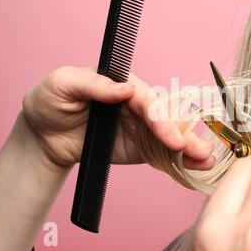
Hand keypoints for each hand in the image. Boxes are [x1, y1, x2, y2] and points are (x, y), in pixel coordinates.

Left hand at [22, 66, 214, 170]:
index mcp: (120, 84)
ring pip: (168, 135)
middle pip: (164, 117)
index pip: (146, 99)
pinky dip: (178, 160)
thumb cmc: (50, 100)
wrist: (43, 136)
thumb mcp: (62, 84)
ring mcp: (139, 127)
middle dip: (183, 134)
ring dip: (188, 147)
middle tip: (200, 150)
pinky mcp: (138, 147)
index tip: (170, 137)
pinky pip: (160, 153)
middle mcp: (135, 105)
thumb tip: (126, 88)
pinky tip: (195, 166)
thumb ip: (92, 83)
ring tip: (206, 160)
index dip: (159, 117)